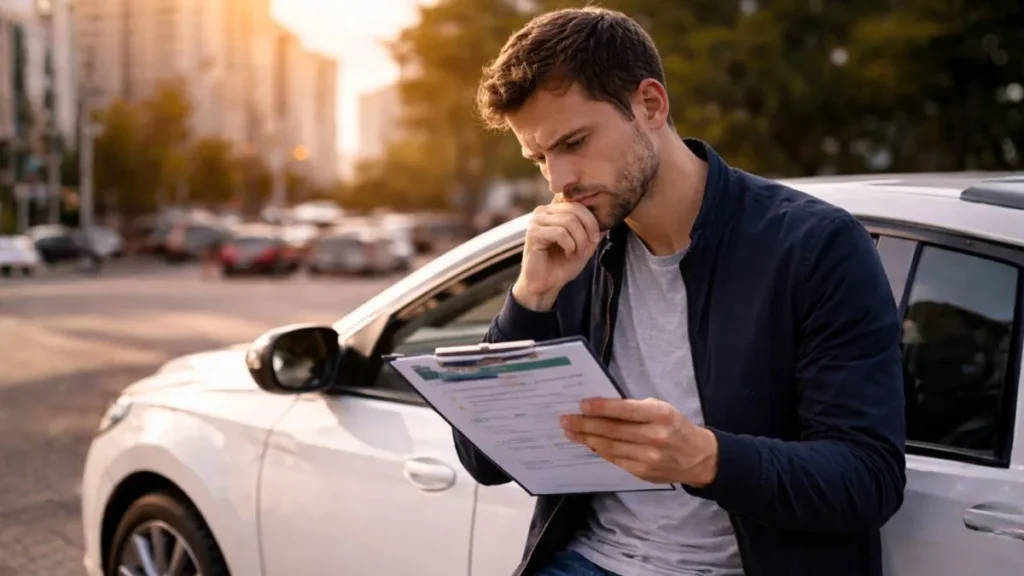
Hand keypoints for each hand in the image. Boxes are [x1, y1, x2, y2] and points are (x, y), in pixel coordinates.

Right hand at [513, 199, 602, 310]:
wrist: (545, 285)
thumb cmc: (562, 265)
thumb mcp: (584, 247)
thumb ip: (593, 234)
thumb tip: (606, 222)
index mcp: (554, 211)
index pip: (577, 204)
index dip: (591, 220)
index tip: (595, 238)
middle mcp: (543, 211)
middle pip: (574, 210)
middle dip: (587, 230)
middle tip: (588, 247)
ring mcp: (536, 221)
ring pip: (569, 221)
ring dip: (579, 240)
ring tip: (577, 253)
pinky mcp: (532, 233)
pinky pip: (559, 232)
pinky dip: (569, 245)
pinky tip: (567, 254)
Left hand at [560, 397, 718, 486]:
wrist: (698, 457)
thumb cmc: (675, 426)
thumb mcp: (661, 409)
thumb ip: (635, 409)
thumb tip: (601, 410)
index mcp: (660, 416)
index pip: (625, 410)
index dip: (602, 408)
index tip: (582, 405)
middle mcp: (655, 437)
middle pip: (612, 431)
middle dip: (585, 425)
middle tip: (566, 420)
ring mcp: (648, 458)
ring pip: (610, 447)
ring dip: (587, 439)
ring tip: (570, 432)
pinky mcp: (643, 472)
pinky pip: (615, 459)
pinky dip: (600, 451)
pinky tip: (588, 443)